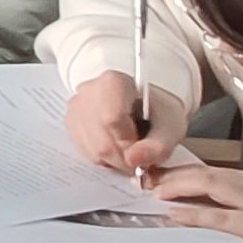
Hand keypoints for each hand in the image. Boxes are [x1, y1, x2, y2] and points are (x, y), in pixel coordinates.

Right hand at [65, 70, 188, 179]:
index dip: (128, 144)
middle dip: (124, 158)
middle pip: (101, 140)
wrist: (145, 105)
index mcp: (114, 81)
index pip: (112, 119)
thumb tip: (134, 160)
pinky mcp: (71, 121)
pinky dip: (103, 159)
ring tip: (130, 152)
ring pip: (92, 149)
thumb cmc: (158, 111)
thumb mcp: (171, 126)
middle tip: (140, 159)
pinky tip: (116, 148)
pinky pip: (85, 151)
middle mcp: (89, 90)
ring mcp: (76, 106)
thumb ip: (159, 146)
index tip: (142, 150)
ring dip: (115, 161)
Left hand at [141, 159, 242, 242]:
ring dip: (178, 188)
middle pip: (208, 174)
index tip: (155, 178)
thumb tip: (205, 213)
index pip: (215, 173)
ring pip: (212, 188)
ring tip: (152, 192)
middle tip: (143, 181)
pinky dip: (197, 215)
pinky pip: (225, 218)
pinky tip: (175, 216)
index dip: (182, 174)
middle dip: (173, 176)